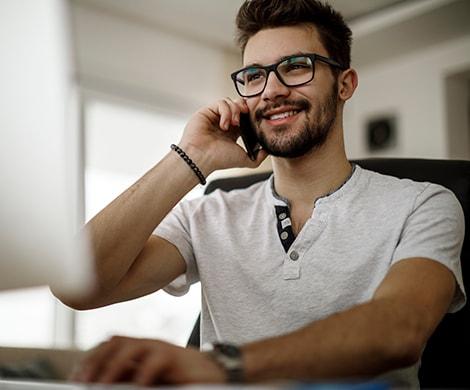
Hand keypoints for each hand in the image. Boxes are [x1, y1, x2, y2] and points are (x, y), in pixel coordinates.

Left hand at [71, 336, 225, 385]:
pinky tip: (136, 386)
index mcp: (139, 349)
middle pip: (114, 342)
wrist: (212, 371)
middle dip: (95, 361)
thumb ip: (129, 376)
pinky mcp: (174, 356)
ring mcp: (160, 347)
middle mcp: (147, 344)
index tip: (76, 378)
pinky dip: (143, 373)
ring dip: (112, 366)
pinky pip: (155, 361)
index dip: (90, 360)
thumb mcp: (149, 377)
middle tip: (82, 382)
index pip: (108, 346)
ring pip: (131, 347)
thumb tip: (103, 384)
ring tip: (101, 384)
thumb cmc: (179, 377)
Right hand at [179, 98, 267, 173]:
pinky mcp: (207, 111)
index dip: (251, 115)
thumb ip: (258, 157)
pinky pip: (221, 102)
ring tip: (234, 125)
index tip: (255, 120)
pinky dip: (226, 111)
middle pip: (238, 105)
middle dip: (245, 109)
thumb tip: (268, 151)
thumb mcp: (244, 159)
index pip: (244, 116)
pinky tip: (224, 125)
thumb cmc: (219, 160)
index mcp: (232, 132)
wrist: (202, 158)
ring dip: (235, 111)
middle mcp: (224, 123)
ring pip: (230, 102)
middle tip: (247, 116)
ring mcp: (215, 116)